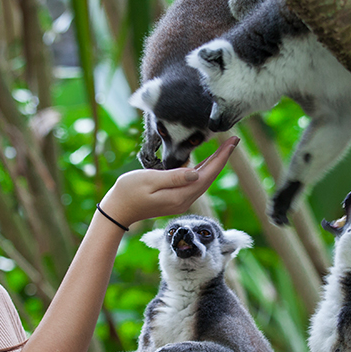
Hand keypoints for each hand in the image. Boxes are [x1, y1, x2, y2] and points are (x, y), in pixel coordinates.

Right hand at [98, 137, 238, 227]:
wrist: (117, 211)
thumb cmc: (128, 192)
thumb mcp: (149, 180)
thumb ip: (173, 177)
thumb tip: (196, 173)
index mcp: (180, 196)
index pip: (207, 175)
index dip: (221, 158)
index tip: (232, 142)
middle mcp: (184, 200)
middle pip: (209, 177)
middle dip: (222, 158)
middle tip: (234, 140)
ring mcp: (180, 200)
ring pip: (203, 180)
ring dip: (213, 163)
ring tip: (224, 148)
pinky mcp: (175, 198)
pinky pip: (194, 182)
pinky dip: (202, 169)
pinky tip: (206, 160)